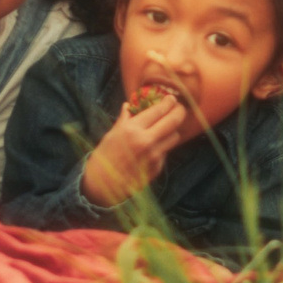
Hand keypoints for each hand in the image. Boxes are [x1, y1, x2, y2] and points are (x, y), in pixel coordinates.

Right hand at [81, 91, 188, 207]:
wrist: (102, 184)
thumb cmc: (105, 155)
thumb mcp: (113, 133)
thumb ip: (125, 118)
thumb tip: (130, 104)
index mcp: (133, 129)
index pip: (158, 110)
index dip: (168, 102)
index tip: (172, 98)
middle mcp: (146, 141)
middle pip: (174, 121)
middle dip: (180, 111)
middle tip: (179, 108)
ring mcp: (154, 156)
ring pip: (175, 137)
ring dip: (173, 130)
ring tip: (166, 128)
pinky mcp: (157, 168)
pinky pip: (166, 152)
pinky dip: (162, 146)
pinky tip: (153, 147)